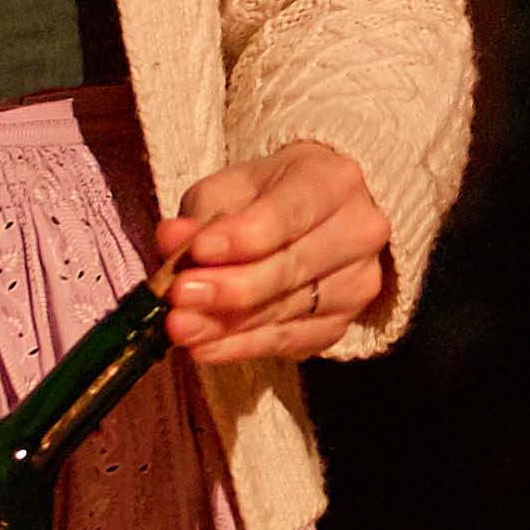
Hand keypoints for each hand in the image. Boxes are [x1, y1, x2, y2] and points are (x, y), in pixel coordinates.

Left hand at [148, 140, 392, 361]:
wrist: (316, 220)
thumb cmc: (267, 196)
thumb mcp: (231, 189)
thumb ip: (203, 213)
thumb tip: (171, 239)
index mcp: (334, 181)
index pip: (290, 213)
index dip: (244, 237)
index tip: (198, 251)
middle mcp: (359, 232)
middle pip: (291, 267)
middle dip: (230, 286)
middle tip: (179, 295)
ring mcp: (357, 282)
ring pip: (286, 310)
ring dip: (227, 324)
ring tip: (179, 326)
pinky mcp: (342, 323)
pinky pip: (288, 342)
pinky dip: (241, 347)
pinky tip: (205, 348)